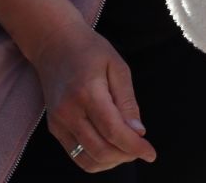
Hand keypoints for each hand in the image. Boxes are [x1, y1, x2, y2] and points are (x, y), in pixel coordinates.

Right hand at [32, 26, 155, 171]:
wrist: (54, 43)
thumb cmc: (90, 50)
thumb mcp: (117, 66)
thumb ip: (128, 101)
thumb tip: (138, 132)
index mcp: (87, 92)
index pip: (113, 130)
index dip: (134, 146)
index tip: (151, 154)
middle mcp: (69, 111)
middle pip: (101, 149)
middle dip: (126, 155)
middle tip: (141, 148)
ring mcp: (58, 122)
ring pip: (88, 159)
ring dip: (112, 161)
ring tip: (127, 147)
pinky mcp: (54, 128)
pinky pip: (76, 155)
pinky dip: (96, 160)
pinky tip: (110, 148)